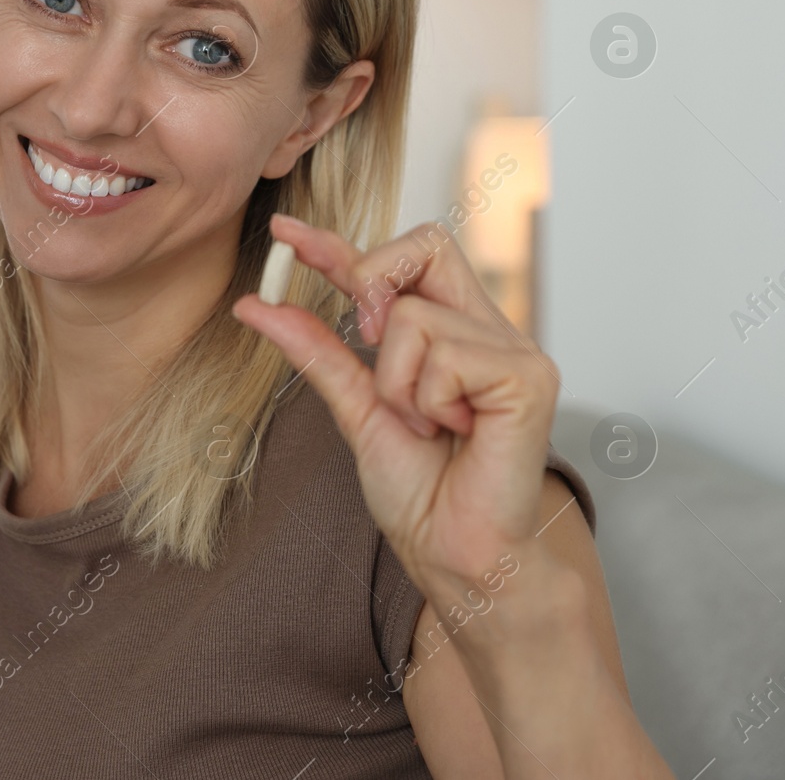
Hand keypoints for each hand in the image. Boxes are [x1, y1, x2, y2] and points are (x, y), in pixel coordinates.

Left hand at [231, 214, 559, 598]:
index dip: (337, 243)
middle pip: (425, 244)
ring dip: (397, 383)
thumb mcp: (353, 407)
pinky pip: (445, 356)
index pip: (396, 263)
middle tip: (369, 340)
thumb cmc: (421, 492)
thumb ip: (316, 351)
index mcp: (448, 332)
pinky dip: (428, 400)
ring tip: (427, 426)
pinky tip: (456, 432)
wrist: (455, 554)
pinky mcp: (528, 376)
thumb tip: (255, 304)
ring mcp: (512, 349)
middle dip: (372, 279)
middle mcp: (485, 329)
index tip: (284, 231)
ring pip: (413, 317)